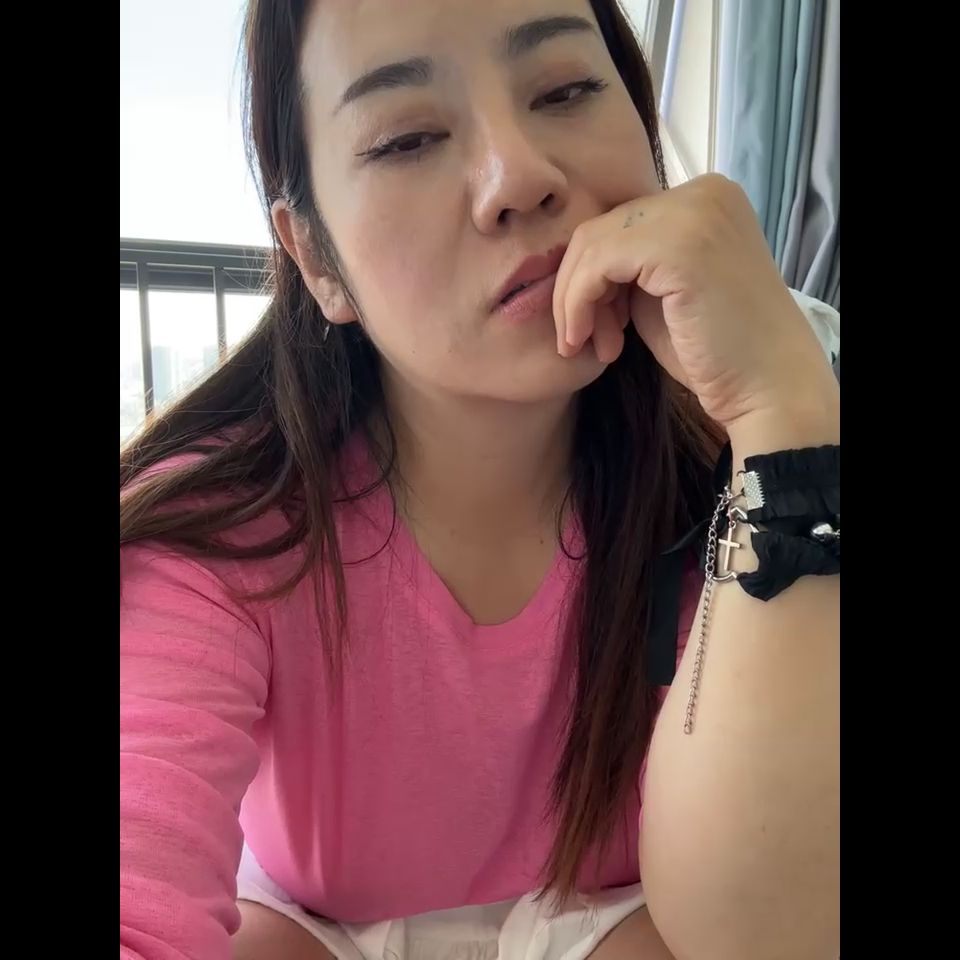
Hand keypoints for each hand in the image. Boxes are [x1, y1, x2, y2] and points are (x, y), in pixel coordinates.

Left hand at [552, 174, 836, 430]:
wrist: (767, 387)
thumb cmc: (718, 351)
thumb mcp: (665, 290)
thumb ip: (632, 264)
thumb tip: (575, 258)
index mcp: (707, 198)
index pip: (620, 222)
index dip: (593, 276)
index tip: (597, 327)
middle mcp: (704, 192)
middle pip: (601, 228)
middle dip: (579, 289)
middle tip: (586, 339)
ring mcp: (693, 213)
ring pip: (592, 245)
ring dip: (575, 301)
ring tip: (592, 346)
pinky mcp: (678, 245)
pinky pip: (597, 264)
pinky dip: (579, 304)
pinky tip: (591, 342)